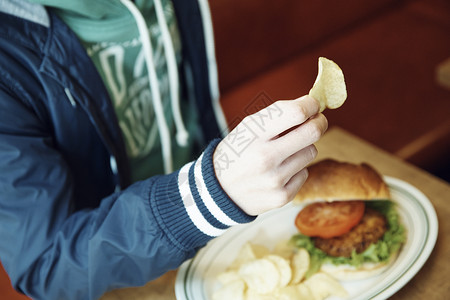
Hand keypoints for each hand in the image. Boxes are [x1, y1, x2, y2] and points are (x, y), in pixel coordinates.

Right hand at [213, 95, 327, 215]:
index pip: (296, 113)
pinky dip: (296, 170)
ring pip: (311, 152)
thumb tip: (312, 105)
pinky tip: (279, 172)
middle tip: (316, 121)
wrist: (219, 190)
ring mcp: (275, 179)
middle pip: (312, 132)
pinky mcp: (282, 196)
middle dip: (319, 123)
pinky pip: (304, 173)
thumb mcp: (247, 128)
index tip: (313, 105)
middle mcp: (265, 157)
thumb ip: (277, 115)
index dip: (311, 105)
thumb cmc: (237, 152)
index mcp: (254, 135)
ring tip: (284, 152)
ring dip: (302, 148)